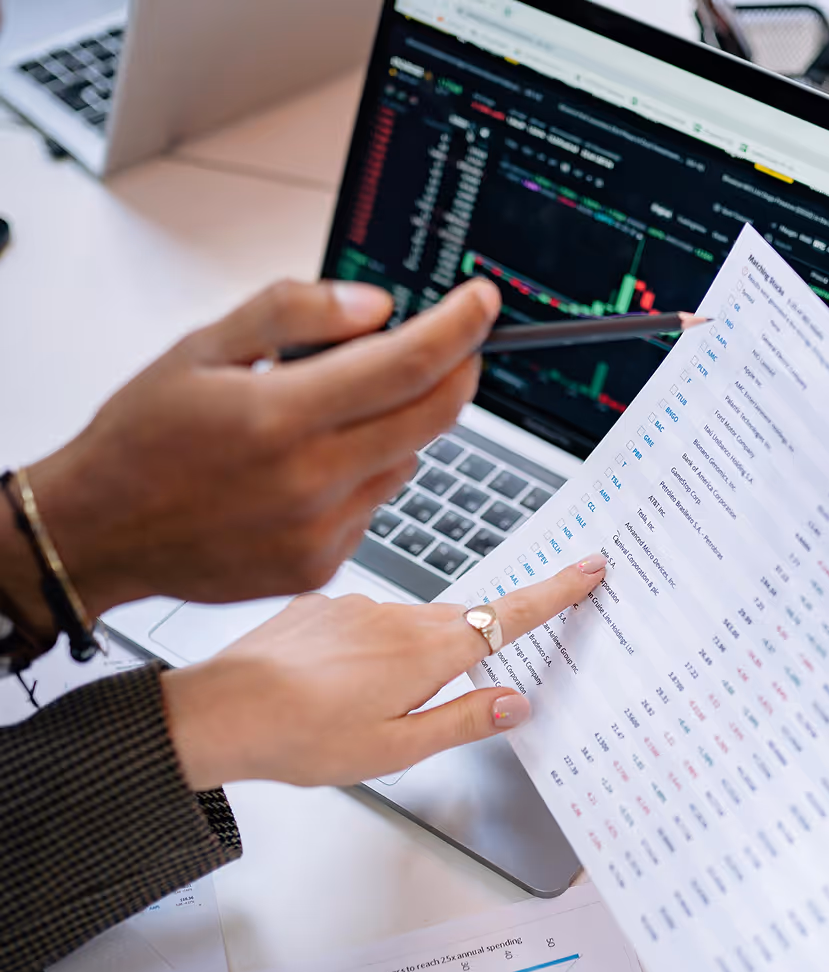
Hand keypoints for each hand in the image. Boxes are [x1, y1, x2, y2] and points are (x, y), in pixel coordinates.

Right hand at [7, 278, 499, 629]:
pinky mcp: (321, 565)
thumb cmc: (142, 438)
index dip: (458, 329)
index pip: (406, 365)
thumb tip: (376, 306)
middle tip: (453, 349)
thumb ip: (293, 312)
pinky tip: (312, 469)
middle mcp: (308, 481)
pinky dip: (366, 475)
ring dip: (400, 427)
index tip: (482, 303)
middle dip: (457, 374)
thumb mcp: (202, 347)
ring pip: (408, 462)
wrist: (99, 532)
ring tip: (335, 416)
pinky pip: (376, 505)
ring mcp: (320, 531)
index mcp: (278, 417)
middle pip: (432, 418)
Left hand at [160, 554, 607, 789]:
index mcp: (426, 651)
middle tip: (430, 699)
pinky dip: (370, 646)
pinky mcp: (327, 603)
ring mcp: (360, 604)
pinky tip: (335, 681)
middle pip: (461, 622)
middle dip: (464, 651)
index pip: (508, 615)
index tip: (589, 567)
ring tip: (364, 704)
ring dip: (411, 653)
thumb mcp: (396, 749)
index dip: (555, 592)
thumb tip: (516, 703)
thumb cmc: (302, 738)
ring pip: (412, 622)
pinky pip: (370, 618)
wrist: (220, 712)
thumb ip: (463, 721)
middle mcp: (398, 615)